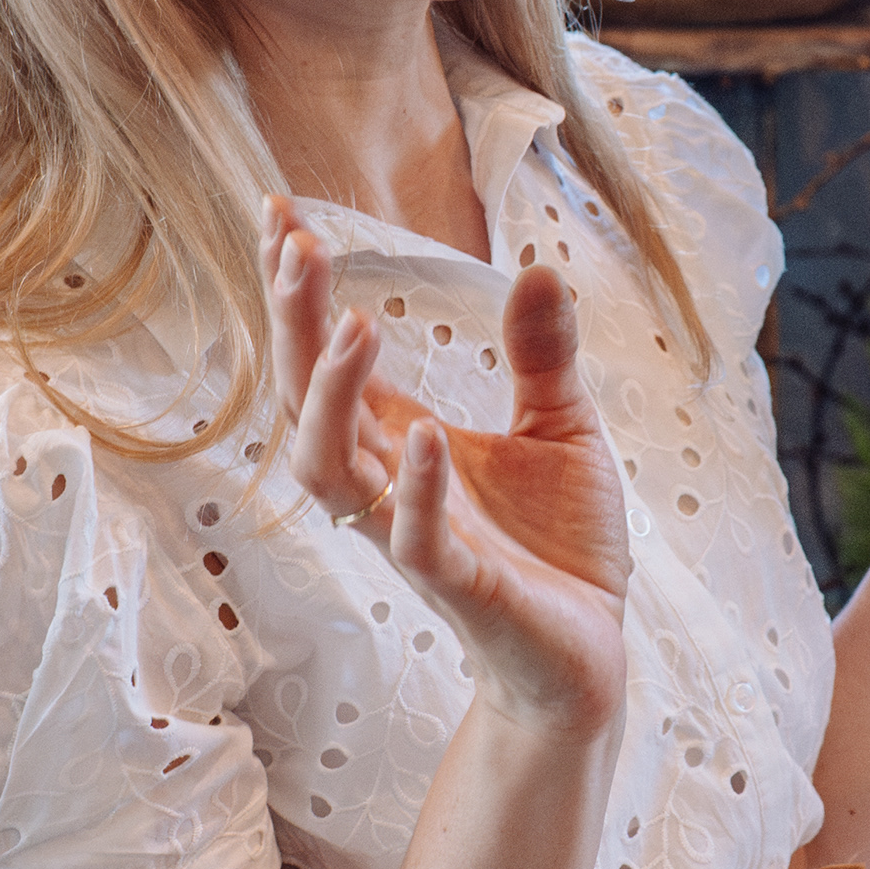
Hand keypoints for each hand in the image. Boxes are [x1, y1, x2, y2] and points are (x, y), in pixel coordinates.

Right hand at [263, 202, 629, 730]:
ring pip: (331, 469)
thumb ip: (541, 355)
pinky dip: (416, 487)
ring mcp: (414, 535)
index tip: (282, 213)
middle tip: (295, 243)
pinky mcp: (460, 587)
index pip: (326, 357)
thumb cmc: (558, 546)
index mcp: (402, 439)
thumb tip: (538, 267)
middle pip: (305, 398)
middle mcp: (387, 482)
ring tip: (355, 323)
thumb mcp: (562, 427)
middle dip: (294, 323)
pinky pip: (414, 540)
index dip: (299, 292)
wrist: (587, 654)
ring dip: (334, 398)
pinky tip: (426, 433)